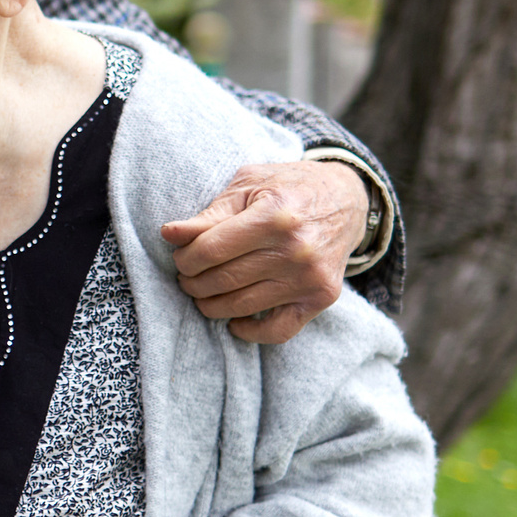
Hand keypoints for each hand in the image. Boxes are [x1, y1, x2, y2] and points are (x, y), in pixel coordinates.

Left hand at [158, 159, 367, 343]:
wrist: (347, 199)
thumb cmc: (288, 187)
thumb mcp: (248, 185)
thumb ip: (209, 213)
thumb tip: (169, 234)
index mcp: (273, 216)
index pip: (209, 251)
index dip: (185, 258)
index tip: (181, 257)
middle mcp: (295, 250)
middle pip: (222, 280)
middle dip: (192, 282)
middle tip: (187, 277)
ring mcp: (310, 278)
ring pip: (241, 306)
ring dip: (211, 305)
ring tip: (203, 293)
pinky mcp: (321, 297)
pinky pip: (278, 331)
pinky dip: (249, 332)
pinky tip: (235, 321)